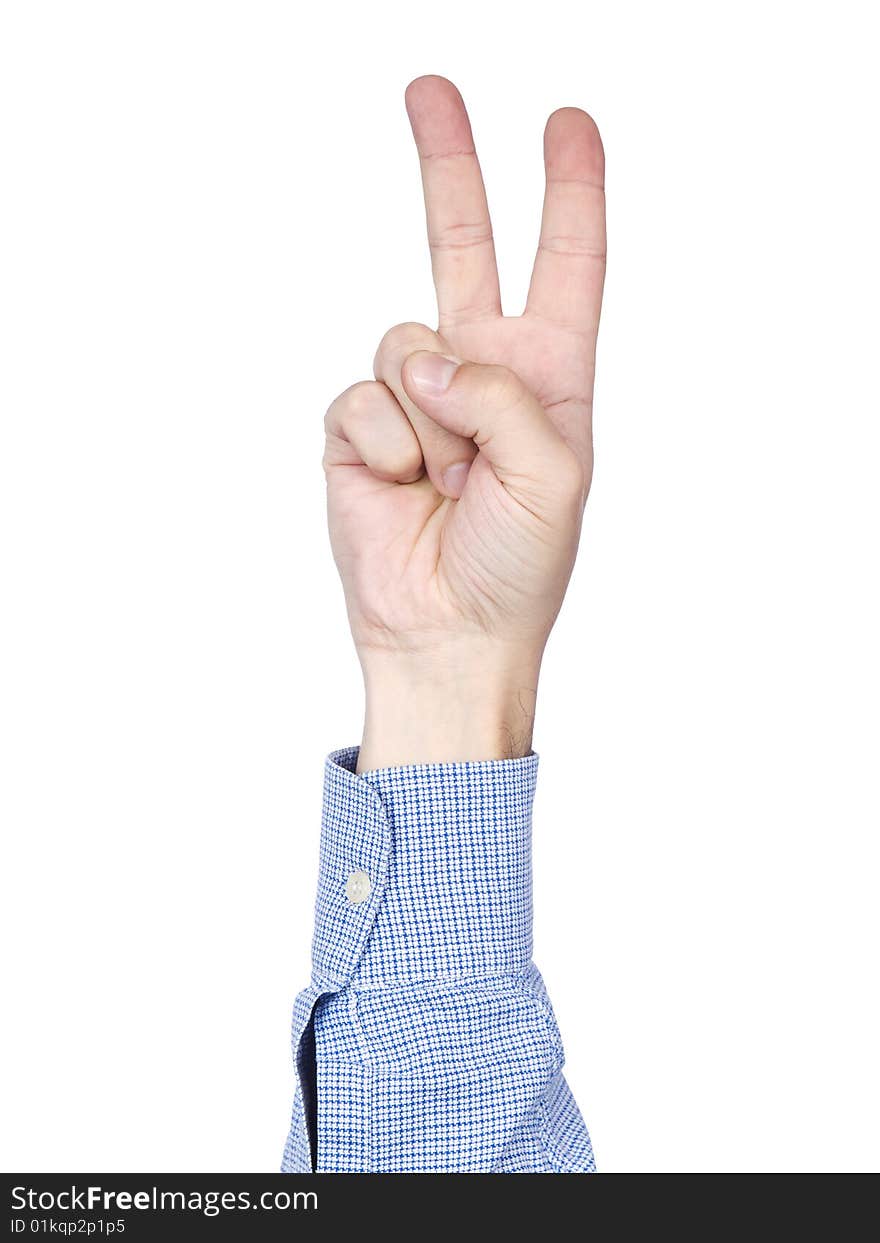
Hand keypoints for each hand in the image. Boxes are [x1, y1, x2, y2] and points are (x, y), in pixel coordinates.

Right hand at [323, 76, 605, 767]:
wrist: (447, 637)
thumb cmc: (517, 568)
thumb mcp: (556, 475)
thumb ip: (504, 395)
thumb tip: (426, 360)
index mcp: (547, 378)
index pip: (564, 266)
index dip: (569, 194)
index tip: (567, 125)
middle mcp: (478, 374)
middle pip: (463, 248)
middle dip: (450, 169)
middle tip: (428, 90)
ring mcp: (414, 400)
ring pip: (401, 338)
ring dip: (428, 419)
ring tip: (445, 481)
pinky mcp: (358, 430)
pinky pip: (359, 396)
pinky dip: (384, 447)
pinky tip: (402, 490)